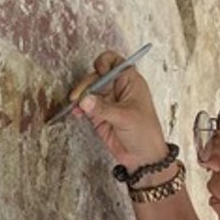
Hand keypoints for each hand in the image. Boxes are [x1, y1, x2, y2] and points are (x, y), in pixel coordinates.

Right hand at [69, 51, 168, 169]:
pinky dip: (79, 108)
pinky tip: (75, 112)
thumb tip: (84, 100)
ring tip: (74, 105)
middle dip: (87, 84)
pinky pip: (86, 107)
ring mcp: (108, 102)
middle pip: (97, 77)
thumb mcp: (125, 117)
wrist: (143, 157)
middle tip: (79, 96)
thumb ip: (103, 108)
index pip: (115, 62)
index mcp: (130, 82)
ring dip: (80, 96)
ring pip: (89, 92)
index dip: (104, 63)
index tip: (98, 72)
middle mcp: (118, 89)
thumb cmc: (144, 133)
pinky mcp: (100, 115)